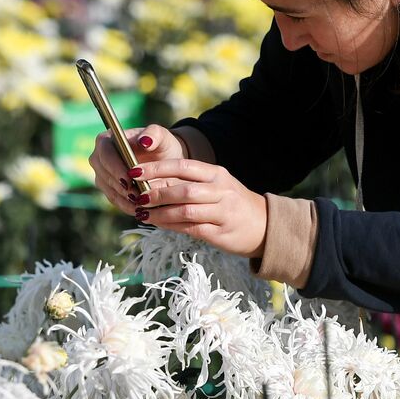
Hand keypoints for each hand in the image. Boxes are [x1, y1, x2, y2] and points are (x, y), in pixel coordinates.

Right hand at [89, 124, 186, 216]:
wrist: (164, 160)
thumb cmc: (160, 144)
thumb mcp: (161, 137)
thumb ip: (154, 134)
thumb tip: (144, 140)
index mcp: (107, 140)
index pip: (105, 154)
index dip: (115, 168)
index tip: (129, 180)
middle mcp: (99, 158)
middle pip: (104, 174)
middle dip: (121, 187)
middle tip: (137, 196)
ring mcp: (102, 175)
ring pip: (109, 189)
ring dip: (124, 199)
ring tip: (141, 205)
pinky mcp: (108, 189)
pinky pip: (115, 200)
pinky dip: (127, 206)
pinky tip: (140, 210)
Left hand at [130, 158, 267, 257]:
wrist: (264, 225)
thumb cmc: (232, 204)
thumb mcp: (215, 186)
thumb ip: (188, 184)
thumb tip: (152, 185)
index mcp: (216, 174)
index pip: (182, 166)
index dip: (157, 168)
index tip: (135, 172)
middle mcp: (221, 190)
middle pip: (183, 190)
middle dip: (156, 194)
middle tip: (137, 197)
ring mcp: (222, 212)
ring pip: (185, 211)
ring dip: (160, 213)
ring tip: (143, 214)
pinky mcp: (221, 232)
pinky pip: (191, 228)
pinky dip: (171, 226)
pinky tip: (159, 224)